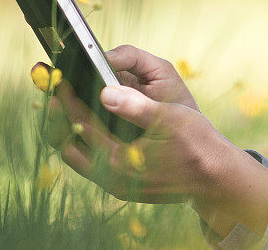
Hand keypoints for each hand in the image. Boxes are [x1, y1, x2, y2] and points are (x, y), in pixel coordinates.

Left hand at [30, 45, 267, 235]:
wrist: (215, 177)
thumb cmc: (197, 142)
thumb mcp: (169, 117)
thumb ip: (135, 106)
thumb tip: (106, 92)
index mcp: (119, 160)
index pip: (82, 124)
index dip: (68, 99)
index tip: (60, 80)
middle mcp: (112, 177)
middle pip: (69, 145)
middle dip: (58, 118)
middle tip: (52, 94)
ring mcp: (118, 185)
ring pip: (78, 158)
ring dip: (69, 133)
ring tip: (63, 110)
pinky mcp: (125, 187)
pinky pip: (93, 165)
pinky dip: (84, 145)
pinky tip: (89, 128)